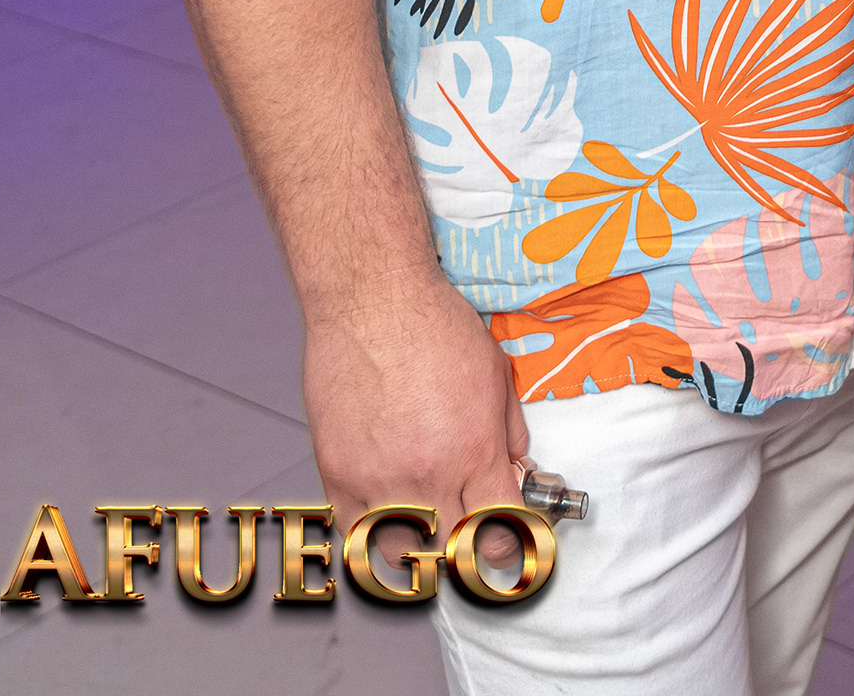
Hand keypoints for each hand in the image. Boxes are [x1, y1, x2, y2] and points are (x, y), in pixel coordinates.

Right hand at [303, 268, 528, 567]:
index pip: (502, 531)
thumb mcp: (496, 374)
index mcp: (473, 451)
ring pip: (401, 555)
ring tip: (429, 519)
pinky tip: (389, 509)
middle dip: (470, 546)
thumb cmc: (432, 324)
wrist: (372, 298)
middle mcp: (426, 474)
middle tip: (472, 527)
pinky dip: (374, 531)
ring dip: (420, 547)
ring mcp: (377, 479)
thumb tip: (516, 473)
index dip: (513, 543)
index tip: (512, 539)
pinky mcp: (336, 474)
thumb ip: (509, 434)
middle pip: (453, 553)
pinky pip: (355, 532)